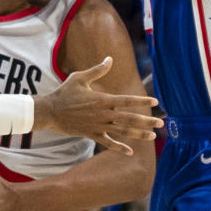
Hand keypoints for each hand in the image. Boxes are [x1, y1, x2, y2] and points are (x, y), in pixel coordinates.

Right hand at [35, 57, 161, 152]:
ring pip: (123, 131)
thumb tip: (110, 58)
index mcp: (103, 99)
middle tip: (161, 123)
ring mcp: (98, 125)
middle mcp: (103, 114)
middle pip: (129, 118)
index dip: (142, 101)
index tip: (155, 102)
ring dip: (138, 134)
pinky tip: (130, 151)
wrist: (49, 111)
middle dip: (146, 121)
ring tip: (152, 136)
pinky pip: (108, 142)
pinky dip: (119, 147)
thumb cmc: (64, 93)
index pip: (127, 100)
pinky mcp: (91, 134)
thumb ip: (98, 70)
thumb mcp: (80, 78)